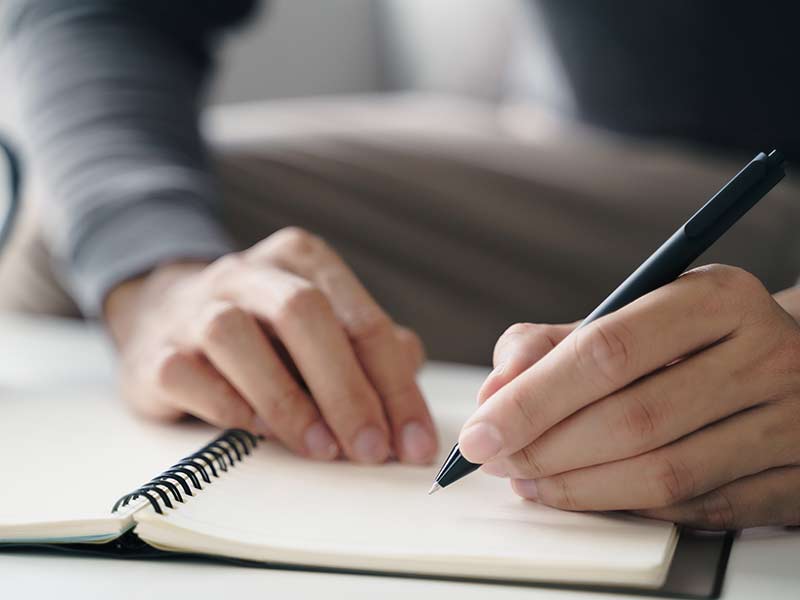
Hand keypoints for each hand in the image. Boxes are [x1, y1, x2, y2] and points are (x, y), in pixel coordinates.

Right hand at [105, 227, 436, 464]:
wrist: (164, 317)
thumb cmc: (266, 334)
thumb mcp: (326, 331)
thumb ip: (372, 355)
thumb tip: (407, 410)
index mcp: (303, 261)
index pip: (362, 321)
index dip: (394, 386)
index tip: (413, 442)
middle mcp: (249, 273)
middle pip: (304, 313)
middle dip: (345, 388)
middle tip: (370, 449)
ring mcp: (194, 307)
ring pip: (235, 335)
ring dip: (286, 400)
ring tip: (319, 449)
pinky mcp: (154, 351)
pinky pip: (185, 373)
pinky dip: (224, 404)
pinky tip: (253, 428)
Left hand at [462, 264, 799, 528]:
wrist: (789, 364)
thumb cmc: (688, 340)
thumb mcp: (622, 318)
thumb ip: (547, 346)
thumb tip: (492, 395)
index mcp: (715, 297)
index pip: (605, 351)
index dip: (532, 400)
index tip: (482, 432)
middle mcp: (765, 354)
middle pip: (633, 420)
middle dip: (547, 451)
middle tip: (500, 462)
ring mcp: (792, 420)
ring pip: (666, 475)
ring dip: (581, 489)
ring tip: (533, 483)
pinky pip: (702, 510)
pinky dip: (634, 510)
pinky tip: (593, 496)